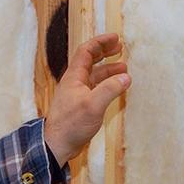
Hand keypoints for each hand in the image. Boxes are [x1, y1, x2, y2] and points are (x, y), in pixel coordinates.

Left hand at [44, 34, 128, 165]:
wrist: (58, 144)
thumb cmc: (72, 124)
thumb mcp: (93, 104)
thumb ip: (110, 89)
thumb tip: (126, 77)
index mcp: (74, 77)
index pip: (86, 51)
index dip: (101, 42)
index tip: (116, 38)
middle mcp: (75, 82)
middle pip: (90, 61)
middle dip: (105, 52)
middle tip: (120, 48)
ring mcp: (78, 94)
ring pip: (94, 76)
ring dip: (108, 69)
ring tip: (124, 68)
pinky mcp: (82, 106)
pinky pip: (96, 88)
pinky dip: (107, 84)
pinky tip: (116, 88)